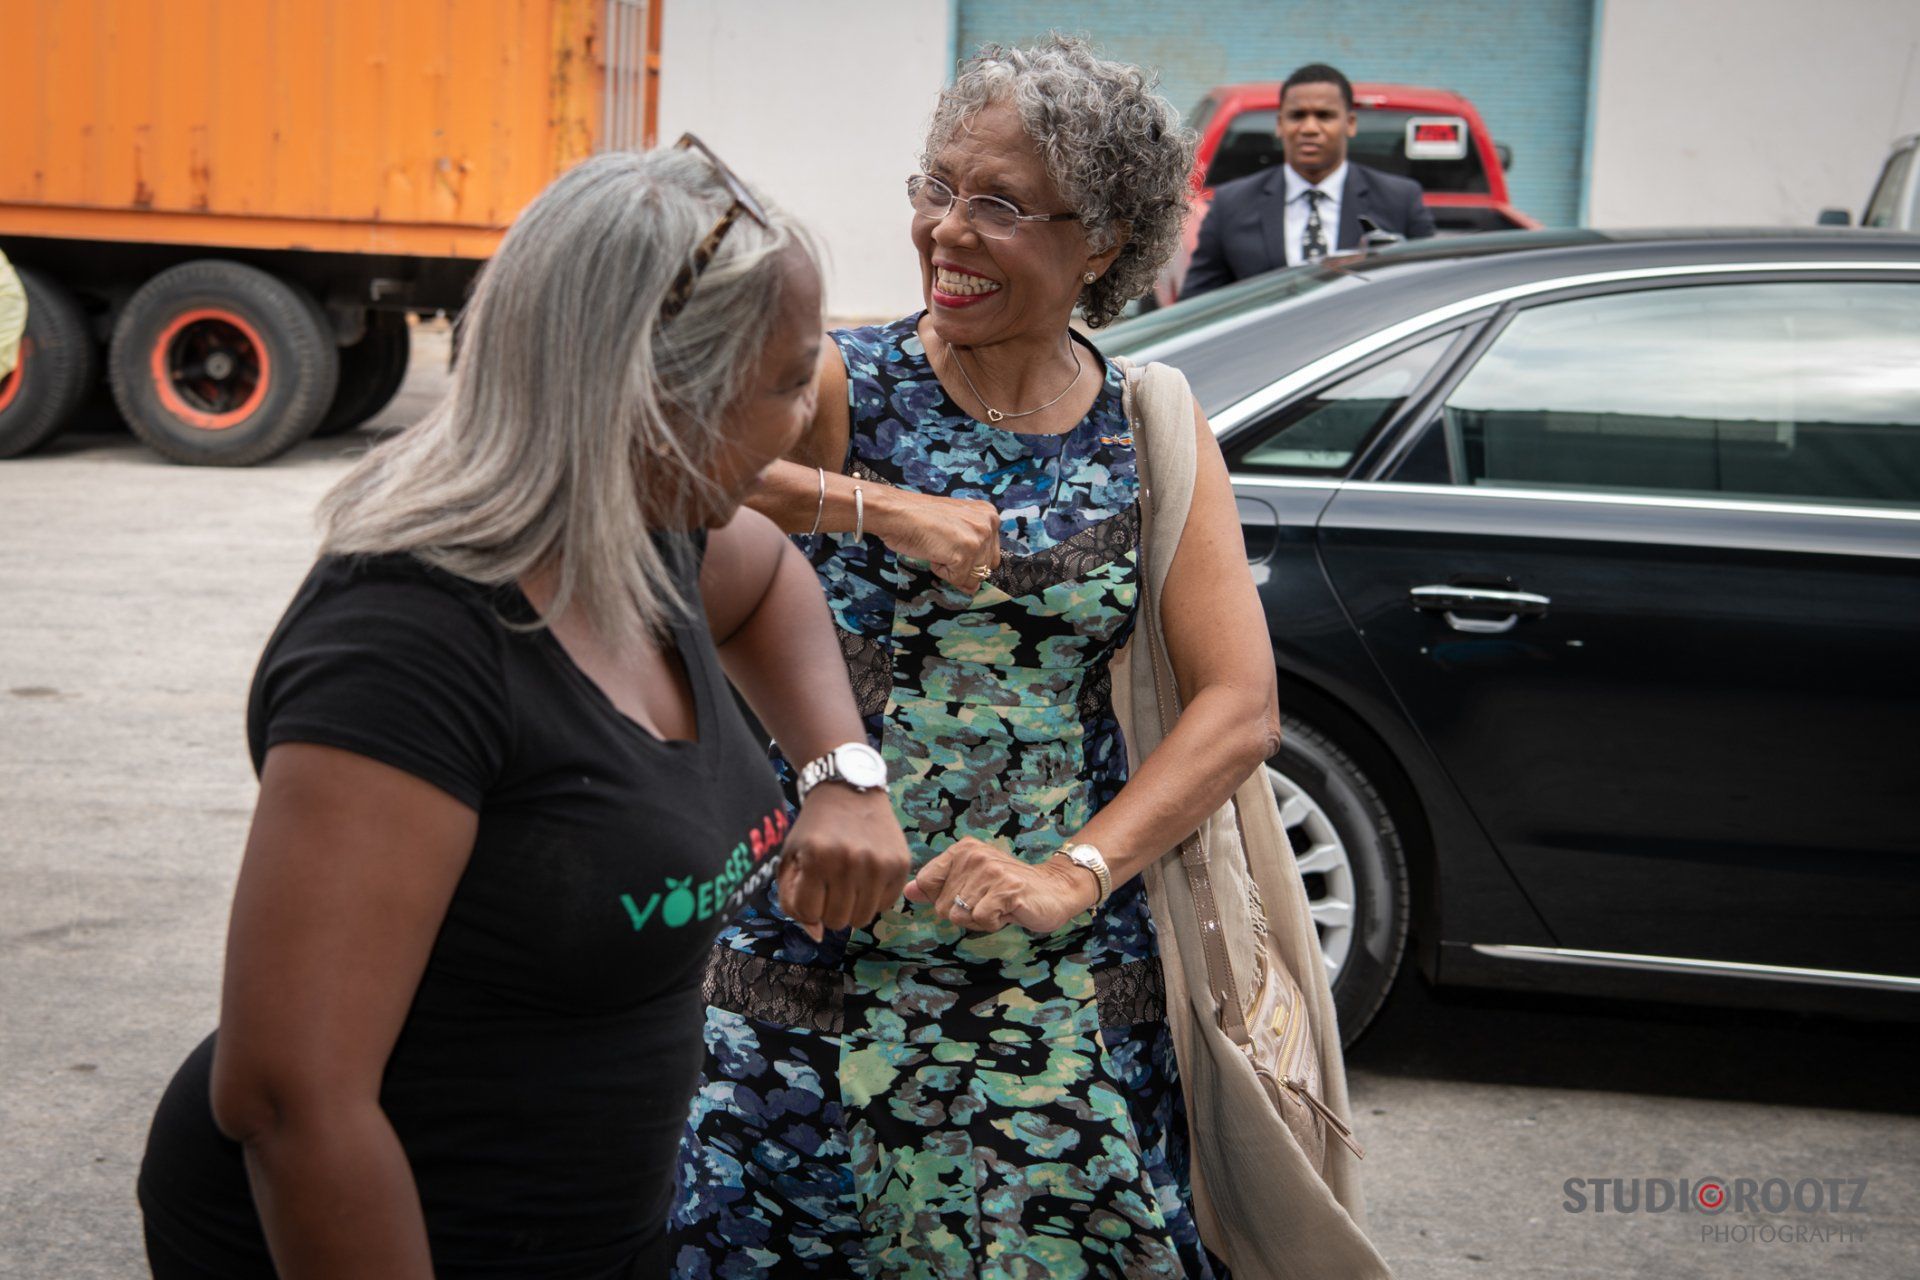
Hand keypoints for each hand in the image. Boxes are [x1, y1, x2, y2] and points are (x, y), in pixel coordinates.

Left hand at [777, 784, 911, 940]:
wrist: (849, 790)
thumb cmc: (814, 829)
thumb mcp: (791, 859)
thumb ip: (792, 901)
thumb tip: (817, 936)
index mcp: (817, 858)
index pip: (809, 914)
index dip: (806, 905)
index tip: (808, 886)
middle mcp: (851, 861)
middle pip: (837, 922)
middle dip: (828, 909)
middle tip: (828, 885)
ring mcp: (879, 863)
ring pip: (862, 919)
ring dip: (851, 908)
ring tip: (846, 883)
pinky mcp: (900, 863)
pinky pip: (885, 905)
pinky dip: (872, 897)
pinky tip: (865, 875)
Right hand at [870, 489, 1001, 590]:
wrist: (897, 512)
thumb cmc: (919, 517)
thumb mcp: (956, 525)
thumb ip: (972, 548)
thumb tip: (975, 587)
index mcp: (989, 514)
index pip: (991, 554)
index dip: (969, 559)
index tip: (951, 546)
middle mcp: (989, 524)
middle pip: (985, 568)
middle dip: (962, 566)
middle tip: (942, 546)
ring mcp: (978, 539)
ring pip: (972, 577)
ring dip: (951, 569)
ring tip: (937, 546)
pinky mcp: (965, 554)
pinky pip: (957, 580)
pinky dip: (941, 571)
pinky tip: (932, 551)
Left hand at [903, 838, 1100, 934]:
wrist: (1054, 890)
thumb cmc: (1008, 890)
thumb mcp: (970, 883)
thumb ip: (938, 886)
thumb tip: (907, 891)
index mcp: (961, 850)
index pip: (926, 883)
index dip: (944, 899)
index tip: (969, 894)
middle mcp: (973, 855)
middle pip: (942, 906)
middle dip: (964, 914)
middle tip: (989, 902)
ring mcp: (990, 871)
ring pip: (960, 916)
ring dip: (980, 920)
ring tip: (999, 906)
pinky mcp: (1006, 889)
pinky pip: (981, 920)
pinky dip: (993, 924)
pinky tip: (1009, 911)